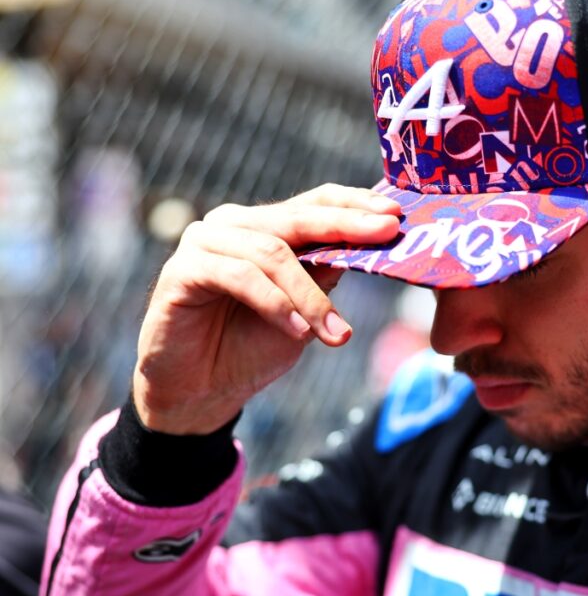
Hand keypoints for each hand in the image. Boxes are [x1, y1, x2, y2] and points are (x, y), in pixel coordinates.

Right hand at [133, 184, 400, 434]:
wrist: (199, 392)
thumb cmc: (251, 347)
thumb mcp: (304, 309)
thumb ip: (325, 274)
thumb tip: (368, 246)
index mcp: (265, 226)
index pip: (315, 203)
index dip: (356, 204)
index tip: (396, 215)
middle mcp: (234, 225)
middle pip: (298, 217)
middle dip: (347, 226)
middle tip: (387, 234)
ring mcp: (205, 242)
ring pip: (272, 253)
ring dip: (310, 295)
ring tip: (337, 332)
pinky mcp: (182, 271)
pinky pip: (240, 277)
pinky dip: (275, 304)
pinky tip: (298, 331)